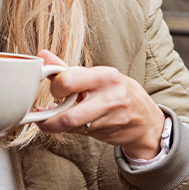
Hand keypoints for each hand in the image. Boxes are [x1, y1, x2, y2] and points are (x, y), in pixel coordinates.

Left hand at [35, 51, 164, 159]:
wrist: (146, 120)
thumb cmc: (118, 93)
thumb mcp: (98, 76)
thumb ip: (68, 69)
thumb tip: (42, 56)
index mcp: (106, 76)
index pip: (68, 80)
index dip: (54, 87)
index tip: (53, 90)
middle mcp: (110, 97)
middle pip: (68, 114)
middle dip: (49, 117)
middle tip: (44, 112)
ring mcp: (109, 118)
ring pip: (71, 126)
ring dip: (54, 125)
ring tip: (49, 121)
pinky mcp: (106, 133)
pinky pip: (78, 132)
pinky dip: (67, 129)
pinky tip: (67, 124)